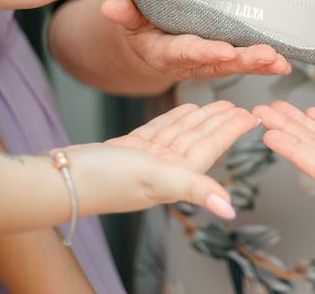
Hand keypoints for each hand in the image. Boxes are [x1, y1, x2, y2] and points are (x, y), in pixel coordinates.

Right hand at [72, 101, 258, 218]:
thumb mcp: (159, 180)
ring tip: (221, 104)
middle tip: (243, 106)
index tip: (253, 117)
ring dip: (203, 118)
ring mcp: (148, 159)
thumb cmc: (106, 182)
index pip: (213, 148)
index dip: (233, 132)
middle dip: (222, 123)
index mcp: (178, 175)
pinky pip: (161, 129)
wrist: (61, 179)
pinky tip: (187, 109)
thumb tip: (230, 211)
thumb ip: (197, 190)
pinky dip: (176, 118)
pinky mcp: (130, 149)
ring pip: (183, 132)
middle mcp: (166, 169)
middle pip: (201, 139)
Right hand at [101, 0, 292, 79]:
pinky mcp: (224, 62)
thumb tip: (110, 6)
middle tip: (266, 56)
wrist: (150, 47)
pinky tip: (285, 64)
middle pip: (219, 64)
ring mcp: (210, 65)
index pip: (187, 52)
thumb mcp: (129, 20)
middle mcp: (191, 63)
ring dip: (260, 65)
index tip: (224, 51)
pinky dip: (266, 65)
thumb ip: (124, 13)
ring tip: (281, 63)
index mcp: (166, 52)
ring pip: (236, 66)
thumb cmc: (142, 28)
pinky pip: (246, 64)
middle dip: (243, 61)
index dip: (205, 52)